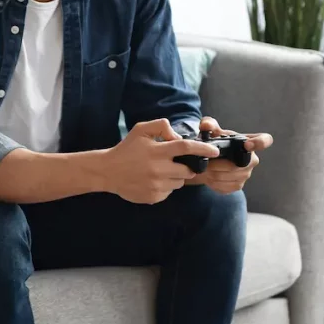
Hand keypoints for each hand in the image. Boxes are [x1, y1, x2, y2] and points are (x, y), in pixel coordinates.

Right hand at [104, 118, 219, 203]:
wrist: (108, 171)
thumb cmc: (126, 149)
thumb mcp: (140, 130)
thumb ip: (160, 126)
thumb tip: (176, 135)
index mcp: (157, 151)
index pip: (187, 148)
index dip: (204, 149)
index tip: (215, 151)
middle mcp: (159, 169)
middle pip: (188, 170)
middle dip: (186, 166)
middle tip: (173, 162)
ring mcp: (157, 185)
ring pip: (179, 182)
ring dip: (175, 176)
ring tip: (158, 171)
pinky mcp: (154, 197)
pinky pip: (169, 192)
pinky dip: (165, 186)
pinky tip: (151, 180)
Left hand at [196, 116, 273, 193]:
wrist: (208, 160)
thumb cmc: (215, 142)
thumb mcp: (211, 131)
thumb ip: (208, 125)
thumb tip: (206, 125)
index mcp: (249, 142)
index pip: (265, 140)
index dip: (260, 143)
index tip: (247, 145)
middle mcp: (252, 159)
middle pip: (236, 165)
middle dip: (217, 164)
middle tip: (205, 161)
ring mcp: (246, 174)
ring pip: (228, 177)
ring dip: (212, 173)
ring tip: (203, 168)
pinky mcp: (238, 185)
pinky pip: (224, 186)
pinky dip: (212, 182)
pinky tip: (208, 176)